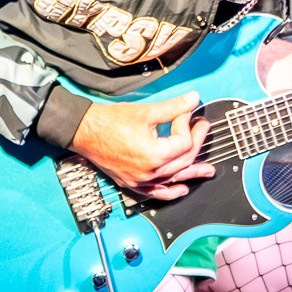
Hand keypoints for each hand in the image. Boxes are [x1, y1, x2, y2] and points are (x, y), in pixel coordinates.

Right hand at [70, 92, 213, 199]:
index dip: (187, 124)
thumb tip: (193, 99)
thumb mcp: (146, 111)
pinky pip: (156, 192)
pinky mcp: (132, 183)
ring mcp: (140, 180)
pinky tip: (182, 189)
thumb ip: (174, 107)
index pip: (183, 142)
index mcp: (153, 155)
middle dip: (196, 142)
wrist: (84, 131)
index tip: (186, 112)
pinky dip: (170, 191)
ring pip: (173, 177)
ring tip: (207, 170)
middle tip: (202, 128)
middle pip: (183, 160)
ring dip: (191, 172)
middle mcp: (148, 172)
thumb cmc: (108, 122)